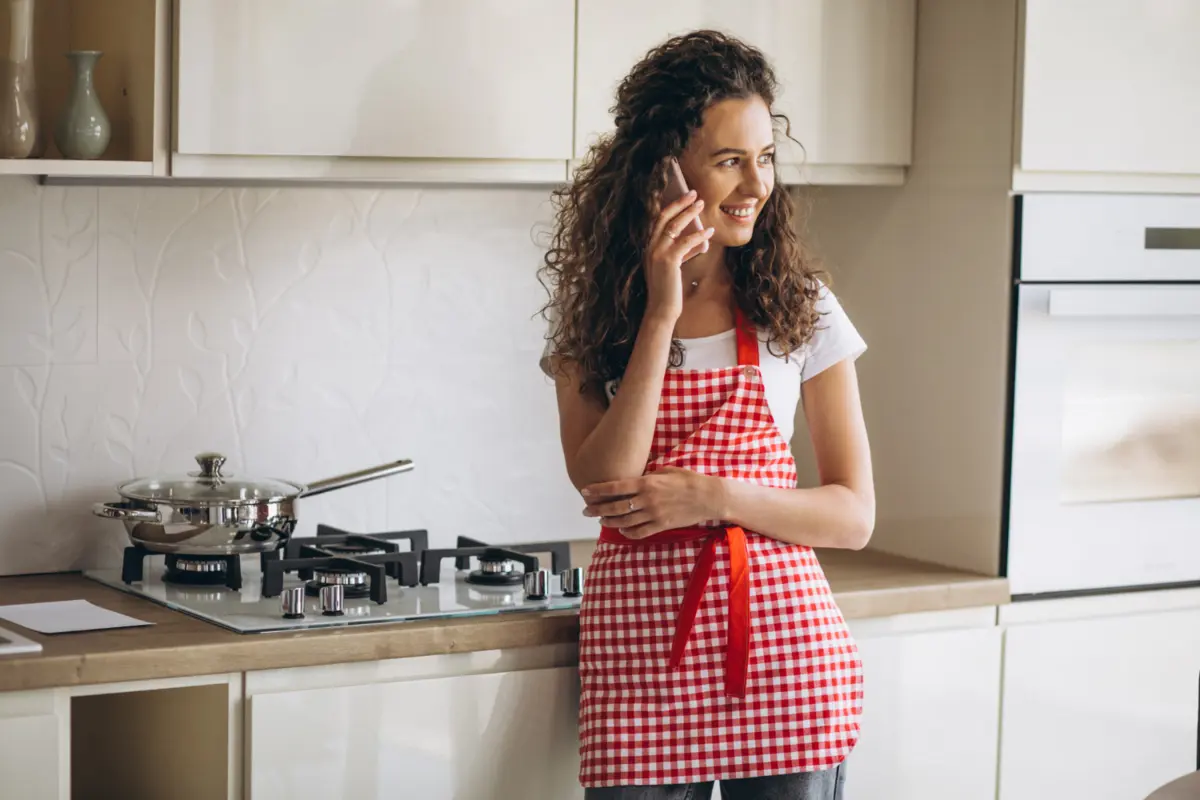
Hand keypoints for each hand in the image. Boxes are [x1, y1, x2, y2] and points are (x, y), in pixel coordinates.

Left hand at [581, 468, 723, 538]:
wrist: (708, 496)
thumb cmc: (688, 479)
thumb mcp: (666, 470)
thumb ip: (647, 475)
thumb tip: (634, 478)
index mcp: (647, 483)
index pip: (616, 487)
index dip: (598, 490)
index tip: (585, 491)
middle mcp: (647, 499)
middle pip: (615, 507)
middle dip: (597, 509)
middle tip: (585, 510)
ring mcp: (654, 514)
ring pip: (625, 522)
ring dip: (610, 522)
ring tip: (600, 521)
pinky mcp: (662, 525)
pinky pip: (640, 532)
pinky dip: (628, 533)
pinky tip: (622, 531)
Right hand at [645, 190, 714, 321]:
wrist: (661, 310)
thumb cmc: (669, 290)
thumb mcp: (675, 267)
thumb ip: (683, 253)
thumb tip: (698, 241)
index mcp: (650, 247)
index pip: (658, 220)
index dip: (671, 206)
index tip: (683, 196)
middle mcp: (651, 247)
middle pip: (664, 217)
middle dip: (680, 203)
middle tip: (694, 193)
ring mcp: (657, 253)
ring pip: (674, 226)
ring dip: (689, 213)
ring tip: (702, 204)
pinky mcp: (668, 261)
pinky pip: (685, 242)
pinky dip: (699, 235)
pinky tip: (709, 231)